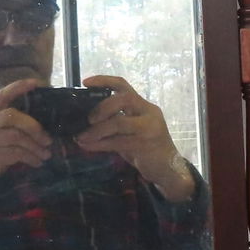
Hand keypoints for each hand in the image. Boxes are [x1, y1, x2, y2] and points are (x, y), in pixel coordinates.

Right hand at [0, 79, 52, 234]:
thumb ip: (5, 133)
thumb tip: (36, 131)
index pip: (0, 97)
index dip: (19, 87)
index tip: (38, 83)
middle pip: (12, 115)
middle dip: (34, 126)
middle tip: (47, 139)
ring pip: (16, 136)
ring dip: (36, 146)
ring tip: (45, 154)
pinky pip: (16, 153)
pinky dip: (30, 157)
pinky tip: (36, 163)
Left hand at [75, 75, 195, 201]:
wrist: (168, 169)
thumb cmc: (148, 149)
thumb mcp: (133, 131)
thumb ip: (117, 122)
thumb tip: (86, 120)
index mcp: (144, 106)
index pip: (124, 85)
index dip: (104, 80)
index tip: (85, 82)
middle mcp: (149, 112)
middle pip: (124, 99)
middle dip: (102, 107)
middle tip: (88, 119)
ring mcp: (149, 128)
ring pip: (119, 122)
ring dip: (96, 130)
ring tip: (81, 137)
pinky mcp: (145, 144)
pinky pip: (117, 142)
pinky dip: (99, 144)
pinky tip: (87, 146)